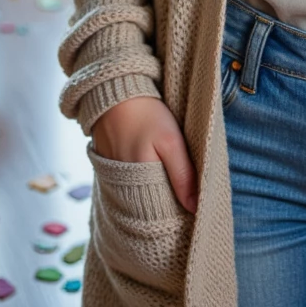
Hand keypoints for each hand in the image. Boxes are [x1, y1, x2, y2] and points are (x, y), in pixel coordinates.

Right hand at [91, 95, 198, 213]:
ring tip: (172, 188)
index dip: (176, 214)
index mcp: (137, 185)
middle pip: (148, 208)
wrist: (114, 92)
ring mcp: (112, 177)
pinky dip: (142, 183)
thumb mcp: (171, 141)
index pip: (158, 214)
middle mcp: (121, 187)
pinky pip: (128, 185)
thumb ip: (183, 175)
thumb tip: (196, 208)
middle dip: (167, 207)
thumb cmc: (145, 114)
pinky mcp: (109, 167)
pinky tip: (154, 174)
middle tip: (186, 200)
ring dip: (155, 194)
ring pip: (138, 196)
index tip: (193, 212)